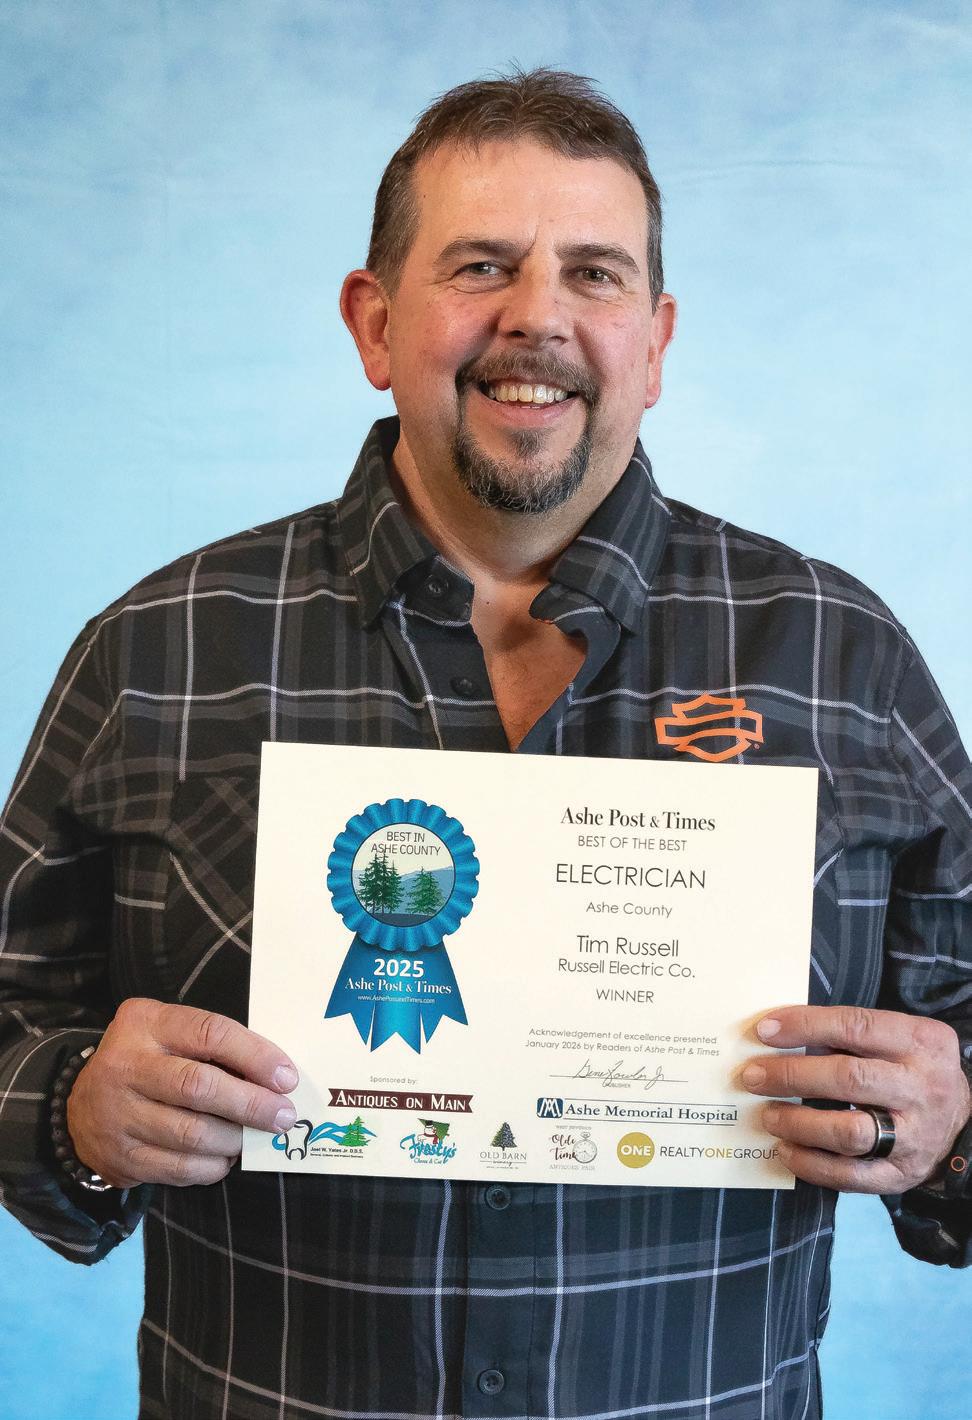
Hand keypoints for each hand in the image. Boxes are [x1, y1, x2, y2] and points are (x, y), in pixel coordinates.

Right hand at [66, 998, 298, 1187]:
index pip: (210, 1034)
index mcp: (146, 1024)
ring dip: (234, 1139)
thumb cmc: (147, 1061)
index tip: (286, 1078)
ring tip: (253, 1138)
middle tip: (283, 1116)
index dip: (255, 1056)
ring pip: (191, 1133)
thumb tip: (276, 1077)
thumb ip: (214, 1047)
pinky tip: (225, 1158)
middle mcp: (126, 1065)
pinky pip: (177, 1168)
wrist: (81, 1106)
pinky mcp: (120, 1156)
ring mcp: (118, 1114)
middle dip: (251, 1104)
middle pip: (199, 1086)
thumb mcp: (171, 1034)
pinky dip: (211, 1166)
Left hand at [741, 1005, 970, 1193]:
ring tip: (767, 1115)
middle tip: (752, 1076)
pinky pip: (851, 1176)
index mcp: (921, 1041)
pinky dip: (812, 1165)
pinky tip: (786, 1151)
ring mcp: (915, 1135)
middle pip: (849, 1079)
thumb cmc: (910, 1068)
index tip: (764, 1031)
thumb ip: (851, 1034)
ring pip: (849, 1131)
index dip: (805, 1026)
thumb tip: (778, 1034)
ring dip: (799, 1123)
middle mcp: (922, 1087)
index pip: (855, 1026)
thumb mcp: (898, 1038)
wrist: (964, 1118)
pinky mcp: (902, 1174)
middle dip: (792, 1076)